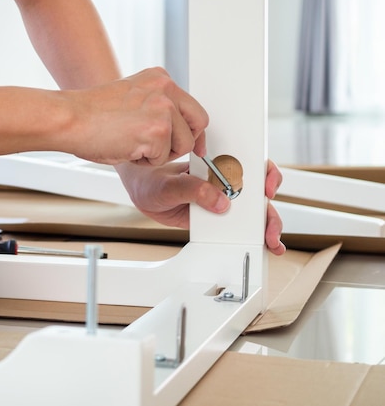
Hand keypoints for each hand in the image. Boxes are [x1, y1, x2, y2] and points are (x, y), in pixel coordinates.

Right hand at [66, 67, 207, 165]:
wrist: (70, 119)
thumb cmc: (90, 115)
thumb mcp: (131, 98)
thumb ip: (155, 106)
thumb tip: (175, 129)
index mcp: (159, 78)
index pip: (192, 107)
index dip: (192, 130)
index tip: (193, 144)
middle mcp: (165, 89)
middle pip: (199, 123)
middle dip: (184, 143)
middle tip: (164, 151)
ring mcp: (163, 109)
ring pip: (183, 145)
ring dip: (159, 154)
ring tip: (132, 145)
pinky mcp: (157, 130)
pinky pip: (163, 158)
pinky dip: (144, 162)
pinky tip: (126, 149)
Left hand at [116, 159, 285, 254]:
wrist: (141, 192)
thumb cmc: (154, 179)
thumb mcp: (171, 184)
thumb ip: (194, 189)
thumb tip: (218, 201)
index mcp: (218, 165)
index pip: (251, 166)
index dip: (266, 175)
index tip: (265, 189)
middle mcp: (224, 182)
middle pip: (257, 194)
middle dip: (268, 212)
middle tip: (269, 228)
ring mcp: (221, 201)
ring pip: (251, 213)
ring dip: (265, 227)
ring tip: (269, 242)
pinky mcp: (215, 218)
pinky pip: (235, 228)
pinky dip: (248, 237)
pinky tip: (257, 246)